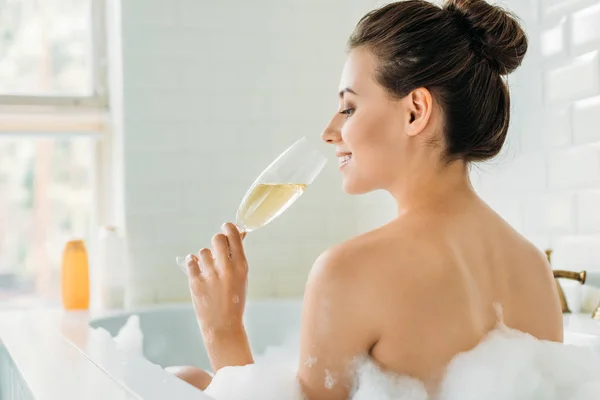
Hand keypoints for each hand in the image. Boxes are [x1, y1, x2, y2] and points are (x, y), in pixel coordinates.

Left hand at [185, 222, 247, 336]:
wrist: (223, 325)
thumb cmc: (235, 298)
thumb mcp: (242, 277)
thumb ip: (238, 255)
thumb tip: (239, 232)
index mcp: (241, 266)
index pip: (233, 236)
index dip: (228, 228)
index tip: (226, 228)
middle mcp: (226, 269)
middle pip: (217, 238)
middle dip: (216, 241)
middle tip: (217, 248)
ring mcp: (210, 276)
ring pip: (203, 251)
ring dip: (205, 257)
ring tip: (208, 268)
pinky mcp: (195, 282)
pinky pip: (191, 261)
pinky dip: (193, 263)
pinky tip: (197, 268)